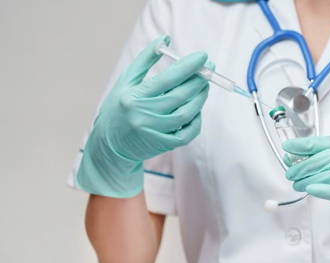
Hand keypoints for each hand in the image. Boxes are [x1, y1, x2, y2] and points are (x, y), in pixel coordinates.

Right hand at [76, 36, 210, 197]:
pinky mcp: (163, 145)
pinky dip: (196, 120)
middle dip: (198, 81)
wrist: (110, 144)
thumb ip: (145, 59)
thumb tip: (165, 39)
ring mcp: (154, 133)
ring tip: (205, 86)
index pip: (166, 79)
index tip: (202, 56)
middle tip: (209, 69)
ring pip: (186, 114)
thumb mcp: (126, 81)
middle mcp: (143, 116)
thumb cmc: (120, 107)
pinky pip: (187, 133)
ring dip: (200, 98)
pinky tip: (197, 109)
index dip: (187, 67)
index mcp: (133, 97)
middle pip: (179, 96)